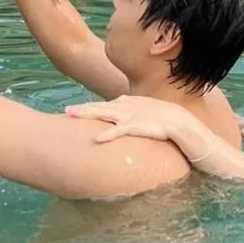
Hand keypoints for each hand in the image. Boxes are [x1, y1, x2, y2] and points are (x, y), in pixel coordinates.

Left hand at [65, 94, 185, 143]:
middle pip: (98, 107)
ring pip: (103, 113)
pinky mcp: (135, 125)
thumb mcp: (142, 110)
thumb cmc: (160, 117)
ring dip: (87, 114)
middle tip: (66, 111)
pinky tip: (96, 139)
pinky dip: (107, 134)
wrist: (177, 119)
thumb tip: (121, 112)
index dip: (89, 107)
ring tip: (72, 115)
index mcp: (126, 103)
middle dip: (82, 109)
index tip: (75, 110)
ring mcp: (128, 115)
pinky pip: (118, 130)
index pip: (103, 104)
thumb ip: (130, 109)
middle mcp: (124, 106)